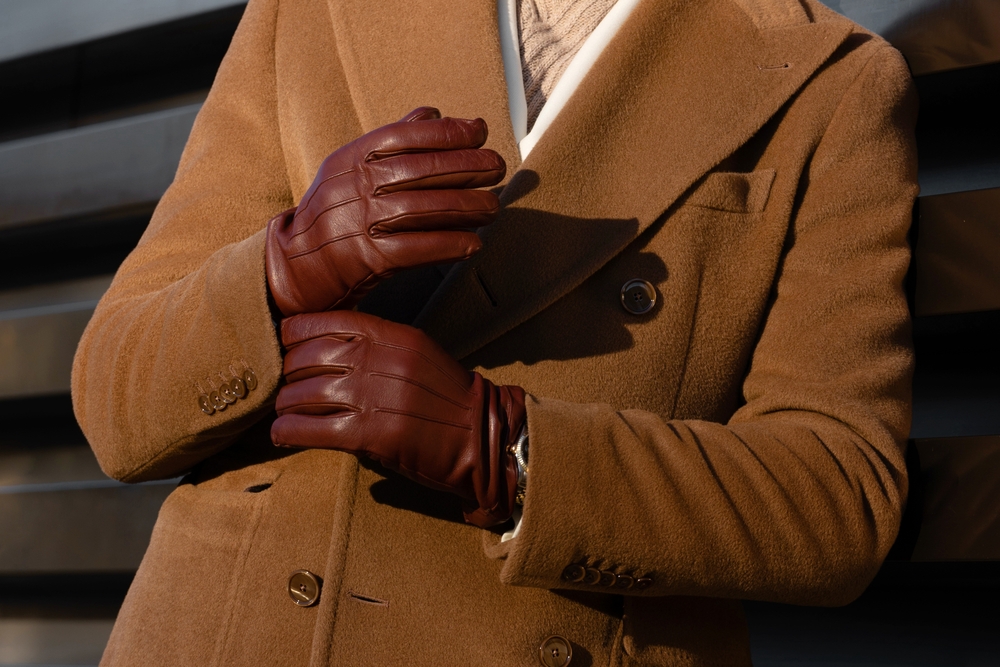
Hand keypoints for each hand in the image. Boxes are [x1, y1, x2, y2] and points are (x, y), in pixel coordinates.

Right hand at [265, 107, 505, 315]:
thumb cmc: (332, 214)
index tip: (479, 131)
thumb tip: (434, 113)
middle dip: (465, 167)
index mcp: (350, 159)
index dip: (445, 132)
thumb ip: (391, 142)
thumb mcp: (350, 169)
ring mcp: (359, 223)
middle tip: (498, 166)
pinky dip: (447, 245)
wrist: (293, 266)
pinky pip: (415, 249)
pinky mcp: (366, 260)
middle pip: (419, 172)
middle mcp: (354, 187)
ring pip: (421, 209)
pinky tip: (473, 244)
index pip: (403, 137)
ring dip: (464, 207)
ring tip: (493, 207)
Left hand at [271, 310, 525, 527]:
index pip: (323, 322)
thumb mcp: (416, 353)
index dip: (294, 335)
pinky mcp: (370, 434)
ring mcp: (373, 396)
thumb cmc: (448, 398)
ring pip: (302, 394)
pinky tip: (282, 436)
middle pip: (306, 358)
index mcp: (390, 334)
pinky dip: (288, 432)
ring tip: (284, 414)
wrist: (483, 435)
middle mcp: (378, 359)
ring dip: (285, 406)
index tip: (287, 348)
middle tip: (286, 387)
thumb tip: (328, 351)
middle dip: (288, 374)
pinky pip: (311, 429)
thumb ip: (376, 345)